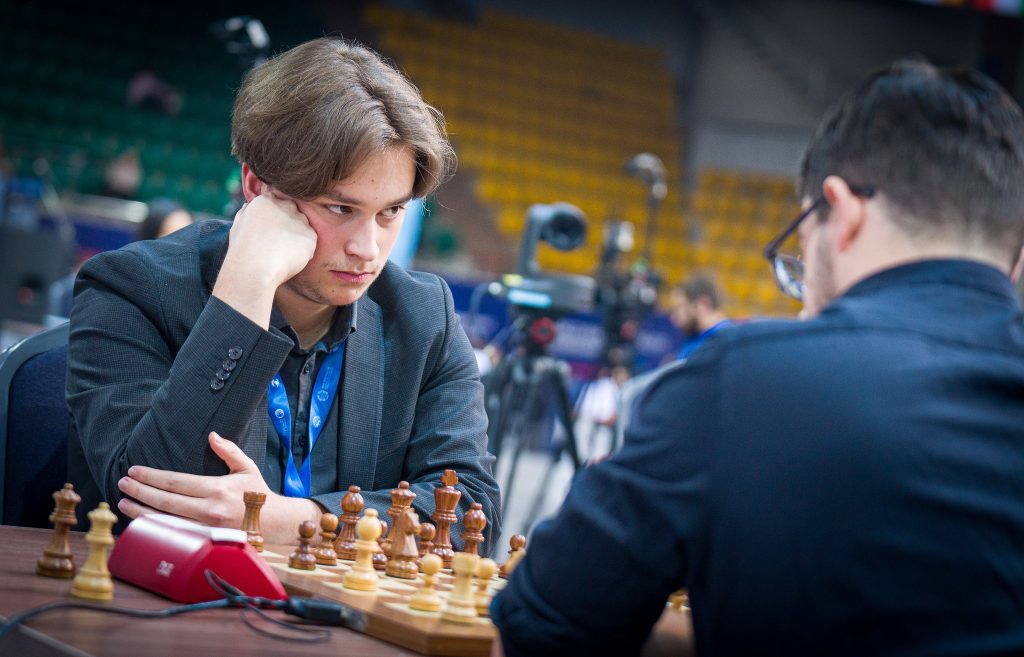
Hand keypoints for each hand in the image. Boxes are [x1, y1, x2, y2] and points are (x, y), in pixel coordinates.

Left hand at [117, 432, 321, 542]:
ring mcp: (205, 529)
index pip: (176, 481)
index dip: (152, 476)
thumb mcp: (247, 468)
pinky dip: (155, 529)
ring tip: (123, 503)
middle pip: (165, 500)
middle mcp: (209, 510)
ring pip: (165, 521)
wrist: (276, 525)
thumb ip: (228, 451)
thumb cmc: (259, 495)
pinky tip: (141, 523)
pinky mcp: (204, 543)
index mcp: (217, 489)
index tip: (135, 470)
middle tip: (122, 483)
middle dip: (140, 491)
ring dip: (140, 511)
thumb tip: (211, 435)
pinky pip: (174, 536)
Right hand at [224, 192, 317, 287]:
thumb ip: (246, 212)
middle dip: (288, 222)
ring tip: (283, 251)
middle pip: (292, 210)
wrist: (254, 269)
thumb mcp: (237, 225)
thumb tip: (249, 206)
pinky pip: (310, 241)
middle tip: (279, 241)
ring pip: (303, 225)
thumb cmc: (242, 250)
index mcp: (266, 200)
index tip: (272, 227)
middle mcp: (285, 206)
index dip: (276, 214)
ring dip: (297, 236)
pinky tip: (290, 258)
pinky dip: (304, 249)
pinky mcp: (310, 235)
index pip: (277, 199)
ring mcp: (300, 220)